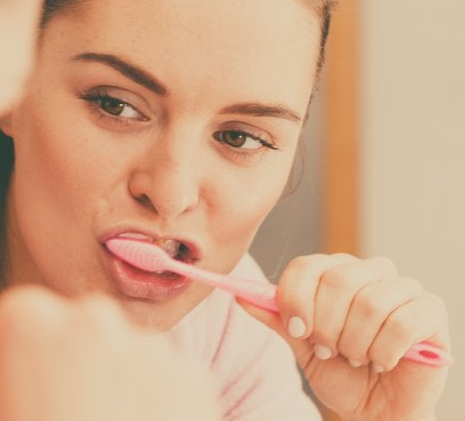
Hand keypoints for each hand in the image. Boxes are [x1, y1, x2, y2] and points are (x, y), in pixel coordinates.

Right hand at [0, 286, 219, 420]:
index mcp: (27, 319)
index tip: (19, 387)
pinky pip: (166, 378)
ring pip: (123, 352)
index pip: (16, 319)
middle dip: (70, 361)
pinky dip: (157, 402)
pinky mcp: (190, 373)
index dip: (16, 357)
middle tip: (65, 414)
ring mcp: (145, 343)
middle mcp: (90, 315)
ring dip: (116, 379)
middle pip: (75, 328)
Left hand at [241, 254, 449, 420]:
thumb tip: (241, 295)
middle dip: (326, 326)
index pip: (307, 265)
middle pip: (339, 280)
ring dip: (355, 343)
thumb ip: (278, 318)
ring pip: (370, 303)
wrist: (376, 410)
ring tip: (357, 358)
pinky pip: (400, 324)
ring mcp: (404, 289)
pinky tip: (382, 362)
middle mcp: (372, 272)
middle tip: (329, 350)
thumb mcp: (302, 346)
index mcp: (337, 272)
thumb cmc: (341, 373)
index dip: (296, 299)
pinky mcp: (430, 312)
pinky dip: (383, 352)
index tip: (297, 330)